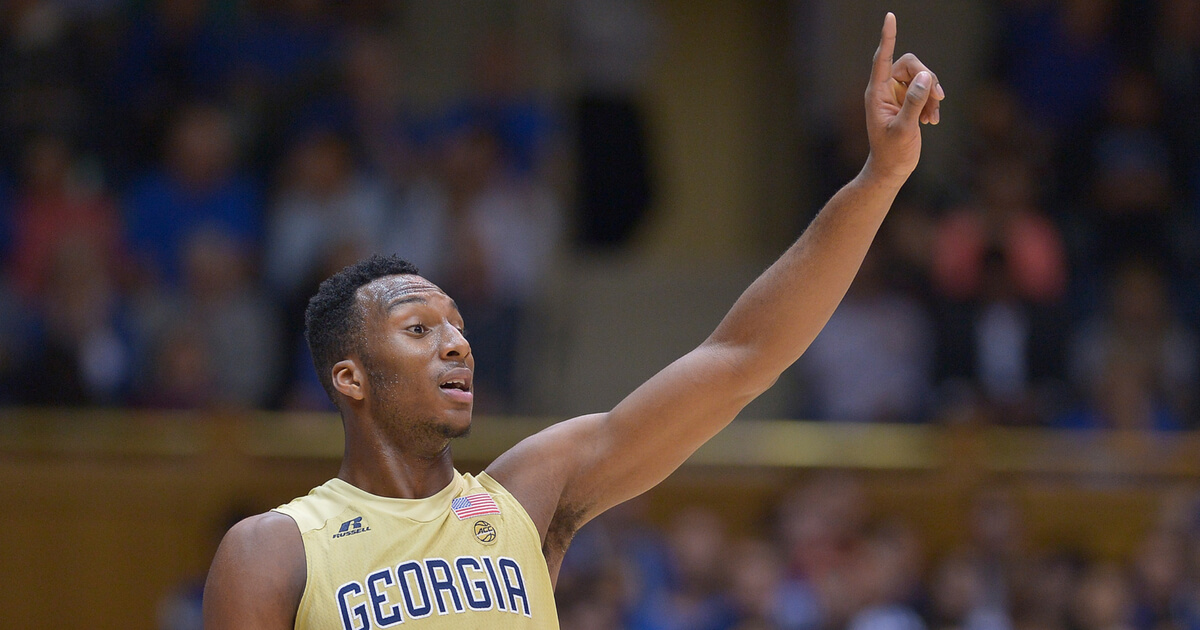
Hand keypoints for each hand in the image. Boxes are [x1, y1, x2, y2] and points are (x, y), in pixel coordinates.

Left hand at [862, 12, 943, 184]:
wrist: (891, 170)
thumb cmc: (892, 153)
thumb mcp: (904, 128)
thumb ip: (914, 102)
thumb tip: (926, 76)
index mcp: (876, 93)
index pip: (882, 58)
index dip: (887, 37)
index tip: (890, 17)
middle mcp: (885, 90)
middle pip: (911, 65)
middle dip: (927, 79)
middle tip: (939, 97)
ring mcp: (896, 95)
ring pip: (921, 78)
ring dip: (931, 95)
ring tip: (932, 117)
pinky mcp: (907, 103)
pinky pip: (925, 91)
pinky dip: (932, 104)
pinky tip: (932, 122)